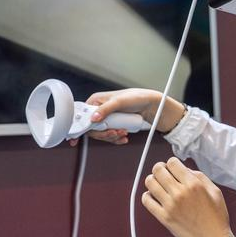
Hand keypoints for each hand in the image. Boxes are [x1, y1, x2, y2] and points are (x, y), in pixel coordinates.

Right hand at [67, 88, 184, 146]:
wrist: (151, 106)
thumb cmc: (136, 98)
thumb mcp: (119, 102)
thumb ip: (105, 109)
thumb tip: (93, 118)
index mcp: (95, 101)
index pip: (83, 116)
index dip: (83, 127)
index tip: (83, 136)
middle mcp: (99, 109)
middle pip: (92, 128)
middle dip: (104, 133)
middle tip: (114, 132)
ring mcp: (106, 118)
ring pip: (102, 134)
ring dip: (112, 136)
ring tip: (123, 133)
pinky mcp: (114, 125)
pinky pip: (110, 136)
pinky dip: (116, 138)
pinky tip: (124, 137)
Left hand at [142, 157, 232, 236]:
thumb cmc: (216, 216)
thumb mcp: (215, 191)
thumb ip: (199, 176)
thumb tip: (184, 170)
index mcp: (193, 184)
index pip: (172, 163)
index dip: (172, 163)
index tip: (174, 168)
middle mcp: (179, 193)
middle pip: (158, 170)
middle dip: (160, 168)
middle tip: (164, 173)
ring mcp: (169, 205)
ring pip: (150, 183)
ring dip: (153, 180)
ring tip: (158, 184)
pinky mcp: (163, 217)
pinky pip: (146, 201)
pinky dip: (148, 196)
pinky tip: (154, 197)